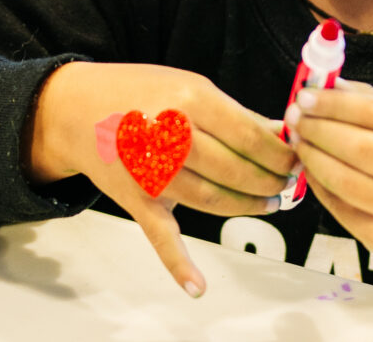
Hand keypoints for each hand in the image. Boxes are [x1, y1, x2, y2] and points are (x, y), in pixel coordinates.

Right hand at [24, 62, 296, 295]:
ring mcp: (151, 173)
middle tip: (287, 182)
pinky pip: (161, 236)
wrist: (75, 109)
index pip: (250, 136)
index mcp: (190, 101)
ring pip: (213, 200)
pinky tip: (198, 286)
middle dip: (270, 180)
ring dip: (247, 206)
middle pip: (236, 170)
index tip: (296, 158)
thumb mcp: (190, 86)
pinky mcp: (137, 200)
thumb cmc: (138, 91)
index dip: (280, 153)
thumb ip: (235, 114)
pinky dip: (179, 264)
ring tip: (269, 202)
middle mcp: (170, 138)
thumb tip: (281, 134)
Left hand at [284, 79, 372, 282]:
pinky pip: (340, 207)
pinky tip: (310, 167)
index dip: (335, 103)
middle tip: (294, 116)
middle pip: (357, 147)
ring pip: (343, 179)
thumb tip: (327, 86)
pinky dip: (318, 184)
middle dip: (317, 128)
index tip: (305, 95)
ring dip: (312, 156)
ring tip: (298, 140)